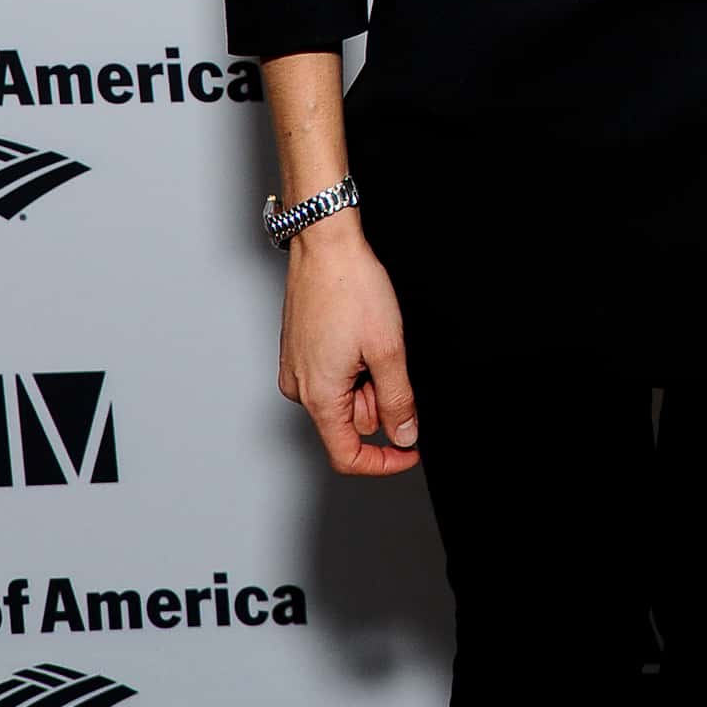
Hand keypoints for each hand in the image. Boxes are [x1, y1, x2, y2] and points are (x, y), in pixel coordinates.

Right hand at [277, 213, 420, 473]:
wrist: (325, 245)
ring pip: (343, 398)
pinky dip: (353, 366)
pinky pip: (331, 377)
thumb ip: (398, 401)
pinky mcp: (297, 352)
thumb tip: (404, 436)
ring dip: (366, 380)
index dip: (383, 461)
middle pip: (349, 423)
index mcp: (319, 396)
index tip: (411, 451)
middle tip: (390, 358)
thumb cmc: (351, 288)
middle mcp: (299, 389)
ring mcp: (295, 370)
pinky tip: (359, 334)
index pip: (347, 455)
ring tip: (372, 339)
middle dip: (378, 401)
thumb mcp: (388, 350)